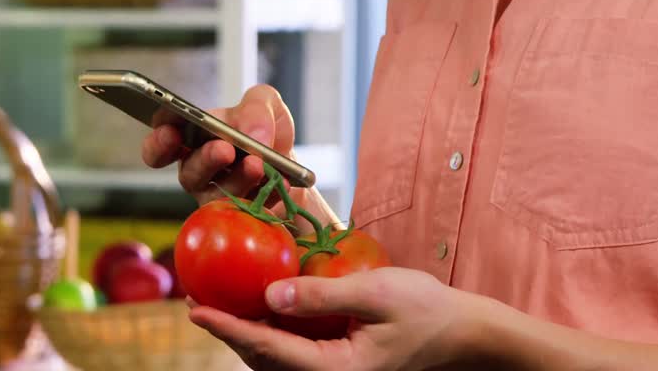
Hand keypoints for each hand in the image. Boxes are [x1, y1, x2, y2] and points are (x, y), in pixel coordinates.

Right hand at [140, 84, 295, 205]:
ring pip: (219, 197)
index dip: (159, 143)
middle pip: (189, 174)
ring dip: (238, 180)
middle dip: (206, 161)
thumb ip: (256, 107)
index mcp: (192, 141)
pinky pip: (250, 211)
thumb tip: (254, 135)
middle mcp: (198, 173)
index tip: (171, 134)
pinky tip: (282, 182)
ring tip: (257, 165)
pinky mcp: (244, 217)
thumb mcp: (264, 103)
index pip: (160, 147)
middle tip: (225, 150)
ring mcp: (219, 198)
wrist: (292, 166)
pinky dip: (268, 195)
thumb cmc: (264, 133)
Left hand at [189, 267, 482, 370]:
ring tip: (215, 305)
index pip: (267, 348)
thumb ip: (322, 295)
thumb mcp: (376, 294)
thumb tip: (269, 294)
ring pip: (274, 360)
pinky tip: (256, 309)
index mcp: (336, 369)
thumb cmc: (426, 310)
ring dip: (245, 334)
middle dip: (228, 331)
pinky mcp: (337, 364)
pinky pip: (291, 353)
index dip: (227, 327)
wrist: (462, 333)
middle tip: (195, 302)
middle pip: (262, 359)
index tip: (195, 310)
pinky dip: (268, 334)